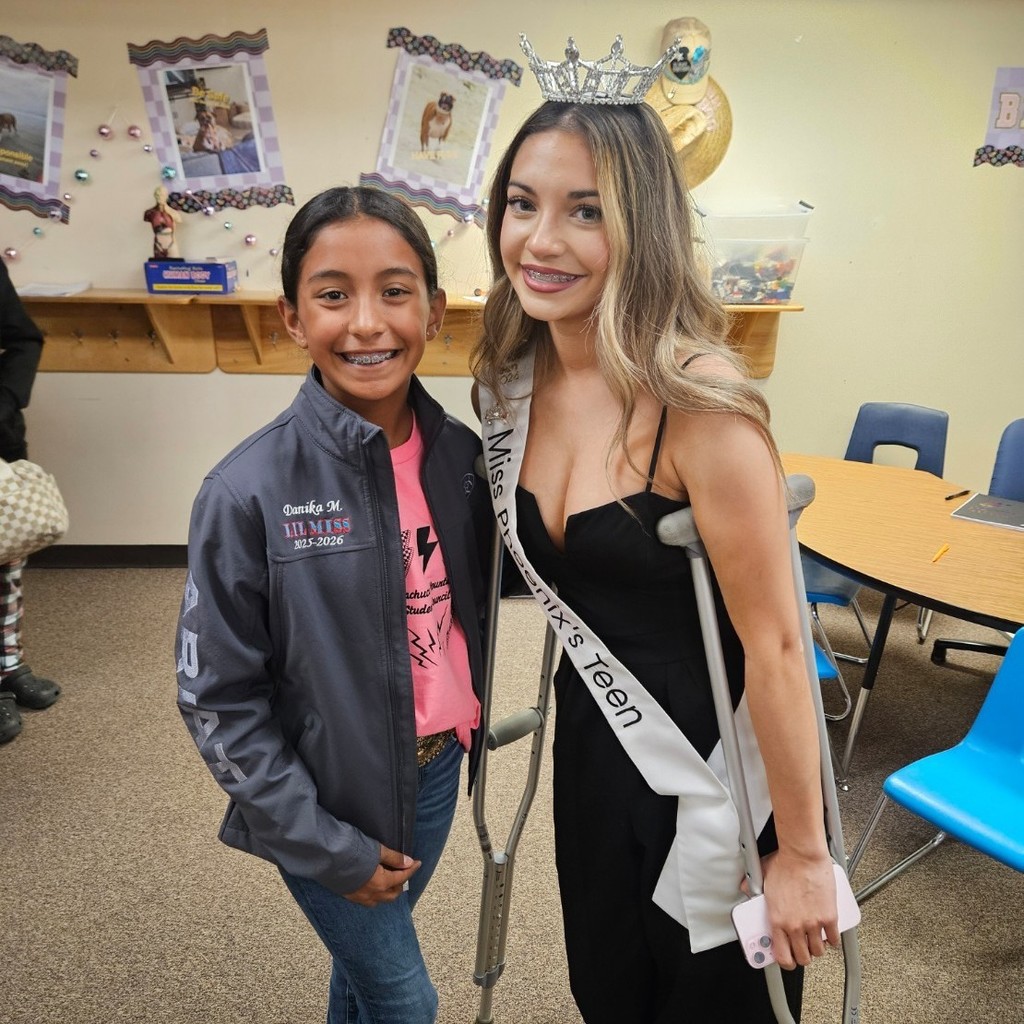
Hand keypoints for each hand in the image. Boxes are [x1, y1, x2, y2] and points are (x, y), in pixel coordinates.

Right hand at [344, 844, 420, 906]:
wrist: (326, 858)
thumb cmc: (352, 851)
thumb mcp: (377, 850)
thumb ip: (394, 858)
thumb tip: (408, 862)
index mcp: (381, 883)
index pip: (402, 878)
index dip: (411, 869)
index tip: (417, 863)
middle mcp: (372, 894)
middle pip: (393, 894)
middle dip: (401, 883)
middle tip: (403, 871)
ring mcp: (360, 898)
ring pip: (381, 900)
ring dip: (388, 892)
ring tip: (390, 879)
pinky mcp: (349, 896)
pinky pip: (368, 901)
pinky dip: (376, 895)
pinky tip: (374, 886)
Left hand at [748, 851, 839, 969]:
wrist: (802, 855)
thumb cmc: (784, 863)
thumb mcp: (761, 877)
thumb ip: (753, 887)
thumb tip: (746, 889)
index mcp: (777, 920)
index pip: (782, 955)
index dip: (786, 962)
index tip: (788, 959)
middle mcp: (795, 926)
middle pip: (803, 958)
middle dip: (803, 956)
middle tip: (803, 948)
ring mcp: (813, 923)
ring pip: (818, 951)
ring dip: (817, 948)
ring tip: (815, 939)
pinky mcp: (829, 917)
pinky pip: (833, 939)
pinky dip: (832, 939)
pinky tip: (828, 933)